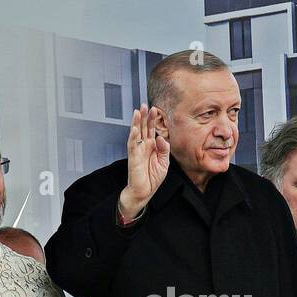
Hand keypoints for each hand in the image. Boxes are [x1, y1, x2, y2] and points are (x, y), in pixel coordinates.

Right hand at [119, 104, 169, 220]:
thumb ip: (164, 149)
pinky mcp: (133, 157)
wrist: (144, 191)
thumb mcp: (164, 163)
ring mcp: (137, 150)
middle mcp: (144, 146)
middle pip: (143, 128)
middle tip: (144, 105)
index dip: (153, 120)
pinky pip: (132, 144)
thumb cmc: (152, 178)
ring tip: (137, 112)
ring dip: (136, 122)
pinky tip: (134, 128)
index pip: (151, 130)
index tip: (154, 109)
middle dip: (144, 116)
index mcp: (152, 147)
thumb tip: (161, 137)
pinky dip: (133, 136)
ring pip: (136, 133)